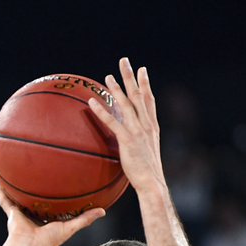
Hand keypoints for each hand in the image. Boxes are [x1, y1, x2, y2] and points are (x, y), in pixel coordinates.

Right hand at [0, 181, 105, 245]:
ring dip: (16, 188)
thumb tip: (103, 211)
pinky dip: (1, 191)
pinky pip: (5, 200)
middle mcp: (32, 217)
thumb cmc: (49, 241)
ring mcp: (21, 215)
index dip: (53, 199)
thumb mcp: (70, 227)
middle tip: (38, 176)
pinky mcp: (11, 214)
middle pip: (33, 201)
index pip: (50, 208)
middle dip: (35, 192)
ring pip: (18, 199)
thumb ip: (85, 219)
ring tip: (15, 174)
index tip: (58, 187)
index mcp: (45, 221)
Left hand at [88, 57, 165, 193]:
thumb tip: (130, 142)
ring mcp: (138, 132)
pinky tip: (92, 102)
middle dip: (131, 77)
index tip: (142, 70)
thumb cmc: (148, 174)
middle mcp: (146, 126)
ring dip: (116, 89)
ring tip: (107, 76)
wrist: (152, 184)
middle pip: (138, 96)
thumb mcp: (146, 154)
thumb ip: (139, 143)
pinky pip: (112, 122)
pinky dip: (102, 111)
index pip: (149, 101)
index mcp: (152, 127)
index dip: (145, 84)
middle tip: (125, 61)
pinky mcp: (127, 140)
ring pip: (126, 104)